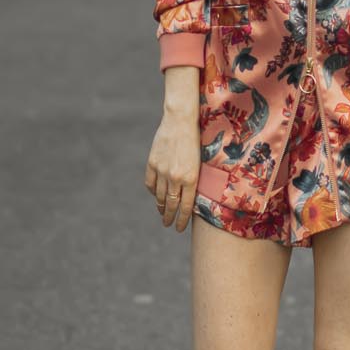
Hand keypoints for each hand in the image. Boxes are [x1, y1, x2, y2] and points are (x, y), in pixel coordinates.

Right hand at [145, 92, 201, 229]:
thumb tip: (188, 197)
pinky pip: (150, 183)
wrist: (181, 121)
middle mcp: (175, 178)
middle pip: (170, 205)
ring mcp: (162, 171)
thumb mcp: (200, 162)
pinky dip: (152, 191)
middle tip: (168, 225)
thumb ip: (193, 180)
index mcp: (190, 178)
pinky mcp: (152, 163)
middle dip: (169, 218)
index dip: (181, 220)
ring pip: (159, 196)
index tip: (178, 228)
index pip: (185, 207)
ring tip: (162, 213)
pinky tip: (155, 195)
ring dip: (160, 207)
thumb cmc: (196, 140)